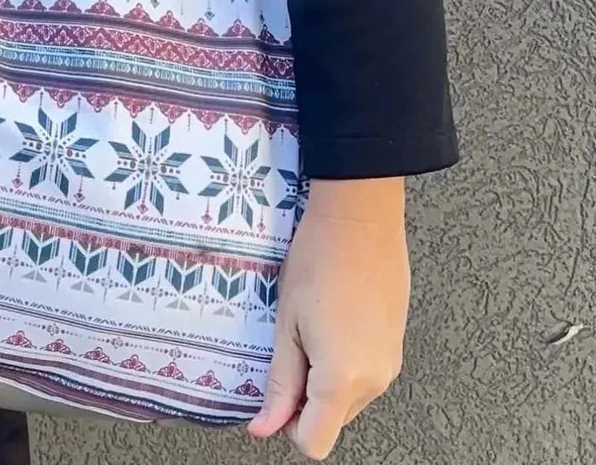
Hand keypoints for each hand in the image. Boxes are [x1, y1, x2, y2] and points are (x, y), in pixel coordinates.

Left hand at [248, 177, 408, 457]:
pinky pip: (365, 375)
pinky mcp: (397, 346)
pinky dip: (345, 363)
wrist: (360, 218)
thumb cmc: (317, 263)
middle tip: (291, 344)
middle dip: (306, 398)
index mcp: (342, 381)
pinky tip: (333, 320)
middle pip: (332, 420)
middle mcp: (374, 382)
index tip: (276, 390)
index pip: (315, 443)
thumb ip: (279, 383)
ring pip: (348, 399)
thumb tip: (263, 428)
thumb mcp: (287, 324)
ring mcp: (390, 365)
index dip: (287, 425)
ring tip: (312, 326)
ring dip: (325, 379)